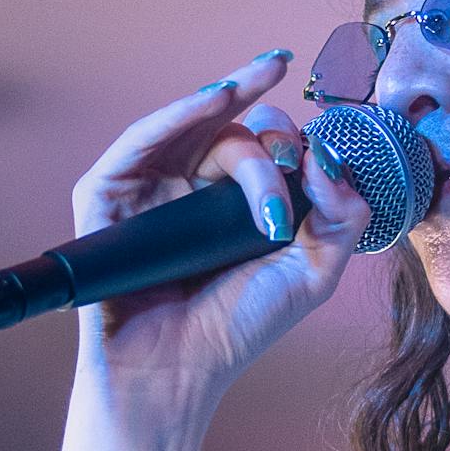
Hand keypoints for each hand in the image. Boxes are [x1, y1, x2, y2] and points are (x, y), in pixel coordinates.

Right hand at [69, 51, 370, 417]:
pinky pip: (140, 139)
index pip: (267, 149)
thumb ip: (341, 217)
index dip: (295, 143)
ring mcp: (148, 187)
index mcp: (236, 203)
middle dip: (267, 115)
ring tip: (262, 77)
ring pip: (195, 126)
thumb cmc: (235, 329)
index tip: (319, 160)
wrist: (174, 373)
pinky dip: (178, 112)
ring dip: (230, 97)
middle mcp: (190, 187)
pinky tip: (215, 98)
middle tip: (289, 126)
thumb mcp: (311, 273)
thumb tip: (329, 157)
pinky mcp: (108, 193)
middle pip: (233, 128)